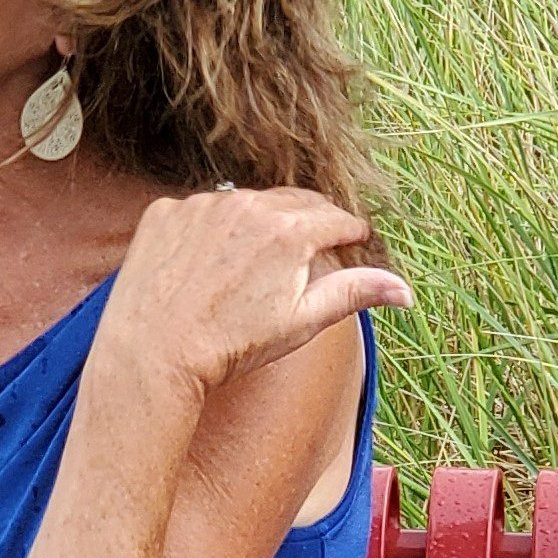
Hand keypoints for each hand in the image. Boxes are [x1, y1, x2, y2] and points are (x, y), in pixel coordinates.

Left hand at [96, 186, 413, 397]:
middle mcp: (247, 204)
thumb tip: (405, 290)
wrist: (152, 354)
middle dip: (309, 226)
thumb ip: (354, 292)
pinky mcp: (164, 210)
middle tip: (309, 255)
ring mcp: (201, 204)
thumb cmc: (231, 346)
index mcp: (291, 229)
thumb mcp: (302, 321)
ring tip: (251, 268)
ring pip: (245, 204)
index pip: (337, 220)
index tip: (352, 246)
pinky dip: (210, 231)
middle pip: (295, 203)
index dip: (349, 236)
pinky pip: (199, 212)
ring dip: (258, 225)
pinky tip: (205, 268)